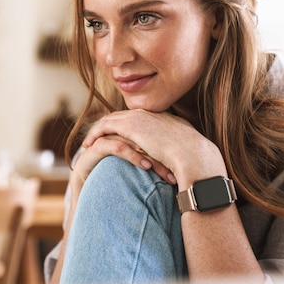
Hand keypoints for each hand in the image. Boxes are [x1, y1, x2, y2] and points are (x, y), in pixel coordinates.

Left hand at [81, 109, 226, 187]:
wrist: (193, 155)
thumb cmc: (194, 160)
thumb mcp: (185, 155)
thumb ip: (177, 155)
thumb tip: (176, 169)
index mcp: (164, 119)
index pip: (140, 119)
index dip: (127, 127)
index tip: (118, 137)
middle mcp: (150, 113)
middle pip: (122, 116)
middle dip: (109, 125)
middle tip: (97, 137)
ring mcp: (140, 116)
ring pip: (110, 118)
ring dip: (99, 130)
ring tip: (89, 142)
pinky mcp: (130, 125)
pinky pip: (105, 125)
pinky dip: (96, 133)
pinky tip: (89, 144)